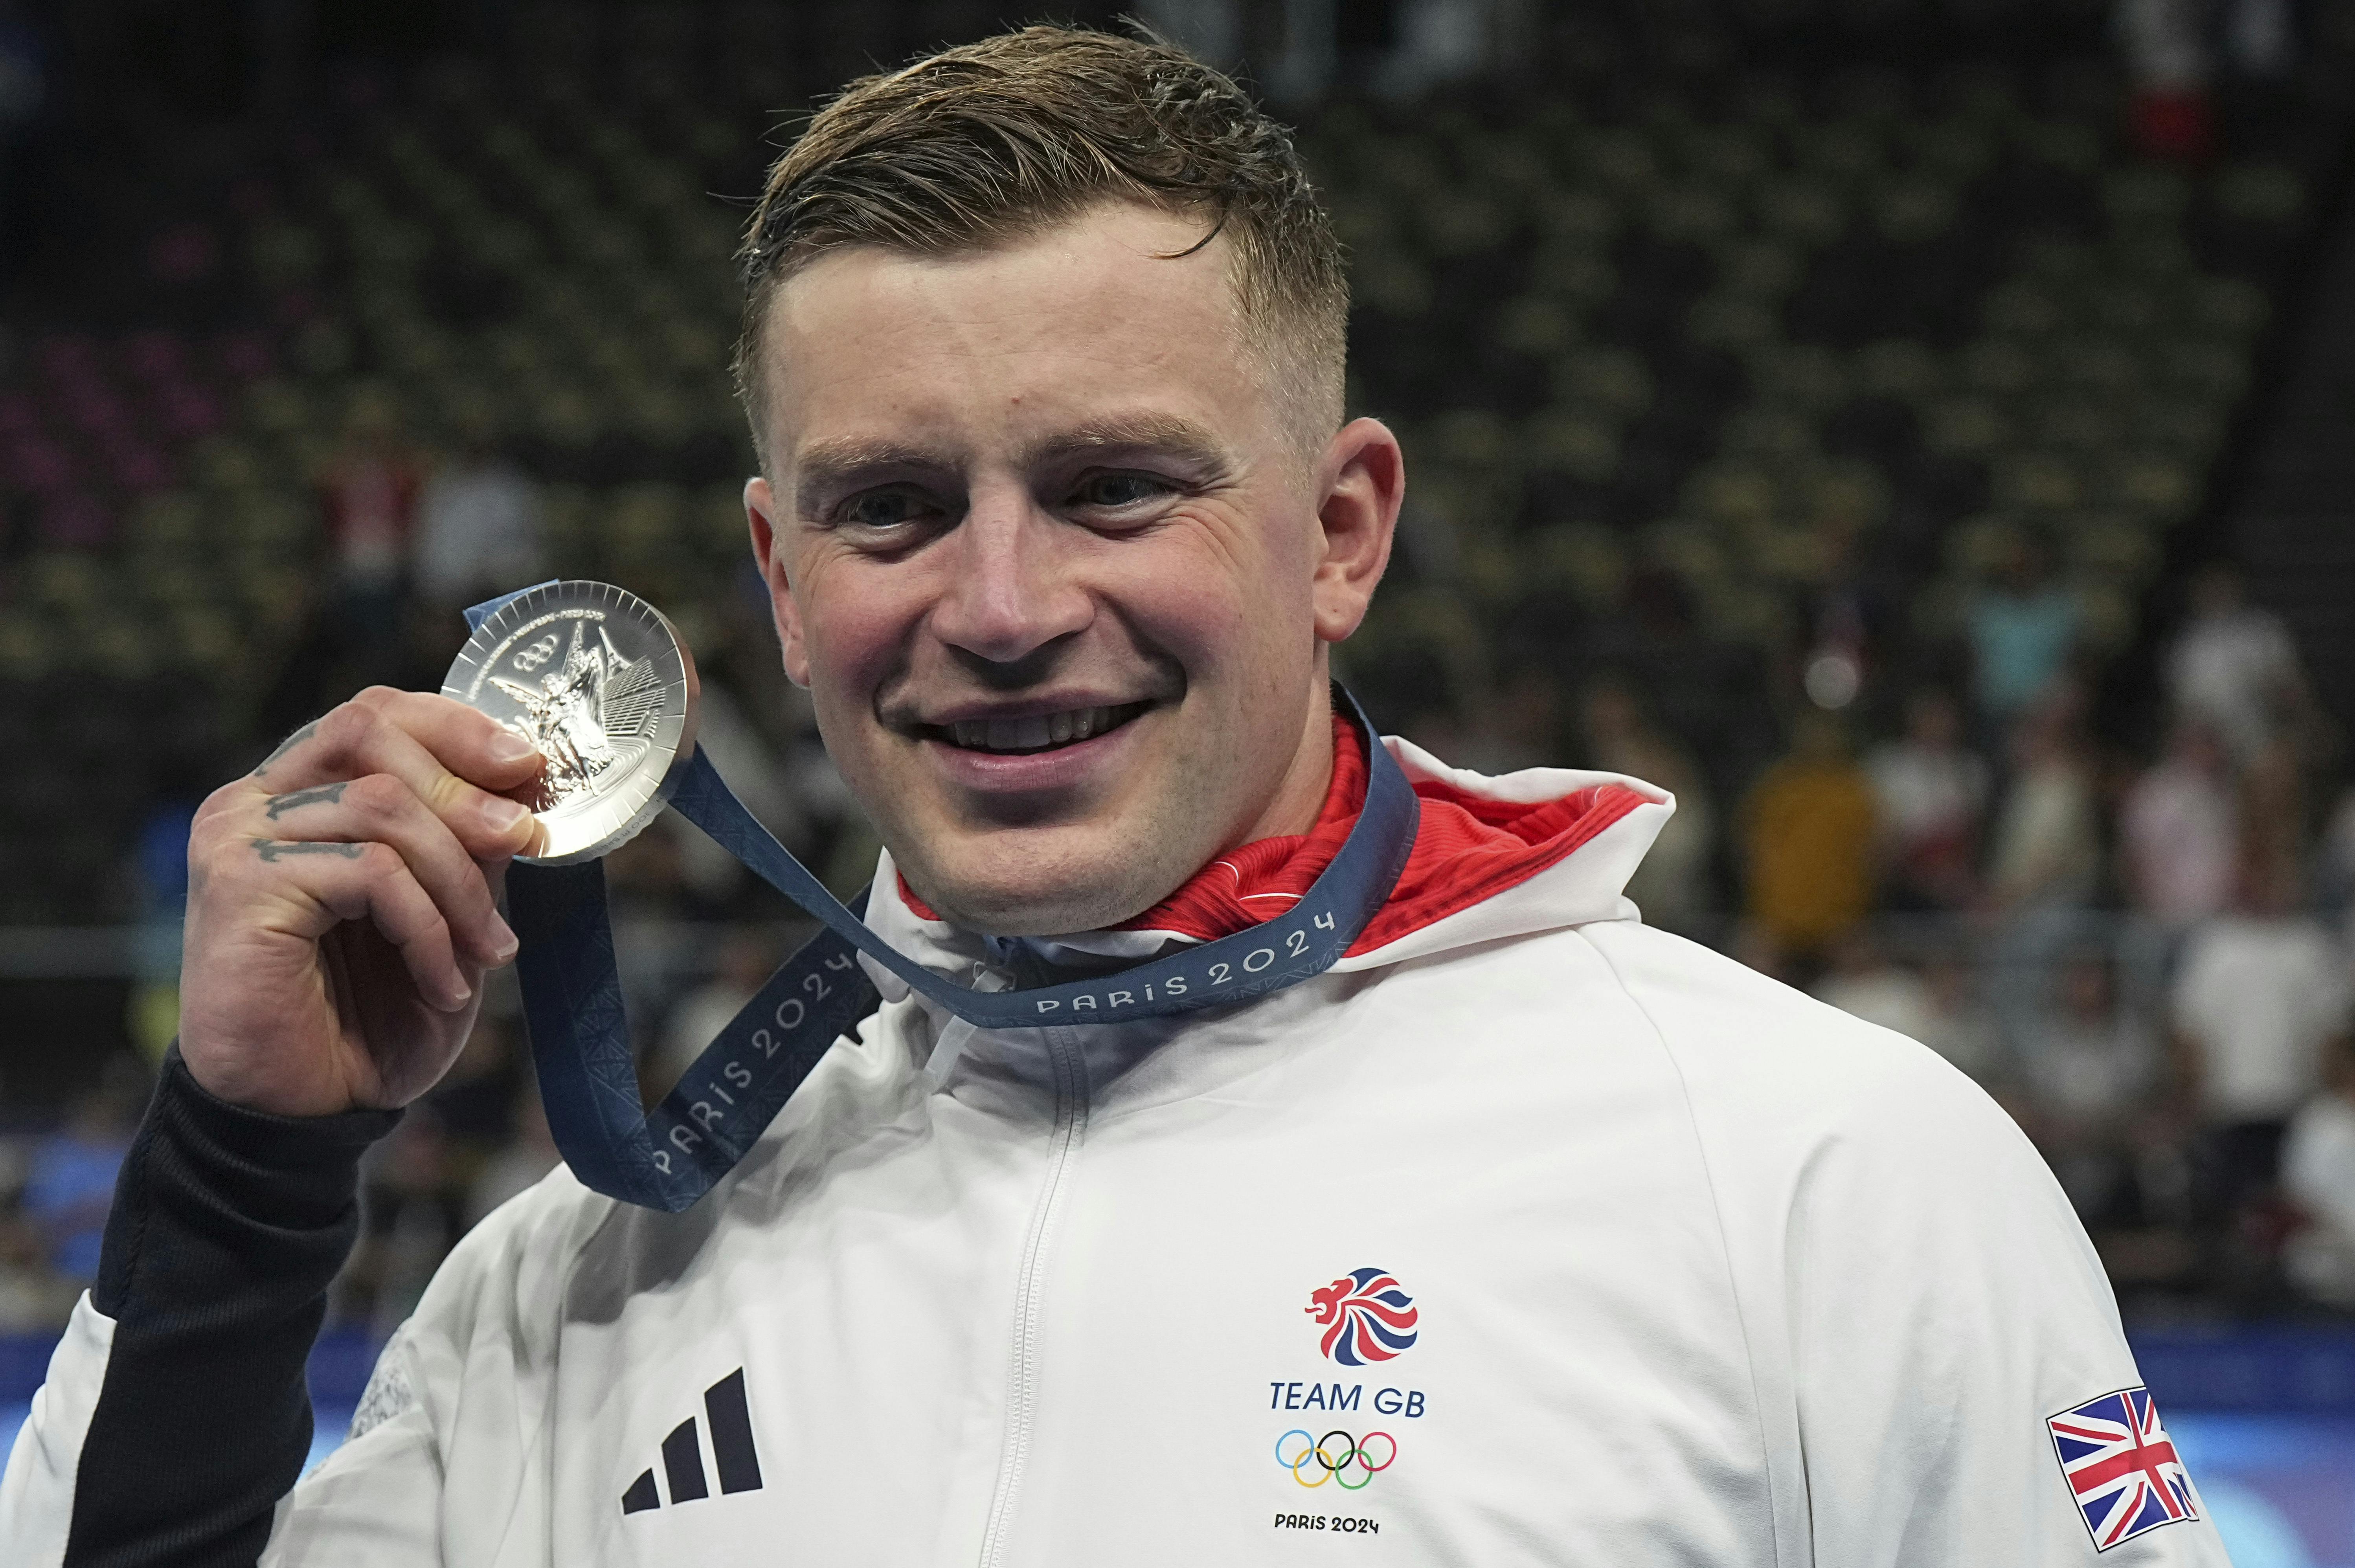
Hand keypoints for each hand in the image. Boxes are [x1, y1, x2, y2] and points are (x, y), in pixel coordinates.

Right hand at [179, 689, 547, 1116]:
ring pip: (382, 806)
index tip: (529, 767)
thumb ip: (466, 847)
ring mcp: (239, 839)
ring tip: (486, 949)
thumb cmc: (371, 1011)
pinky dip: (427, 927)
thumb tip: (520, 790)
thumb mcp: (446, 914)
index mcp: (301, 793)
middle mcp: (256, 801)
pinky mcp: (241, 887)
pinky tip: (442, 981)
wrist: (307, 1107)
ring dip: (457, 882)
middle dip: (465, 790)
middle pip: (371, 733)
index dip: (459, 728)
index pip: (375, 715)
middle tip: (524, 844)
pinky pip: (369, 872)